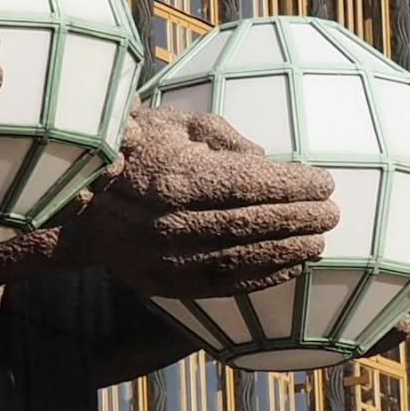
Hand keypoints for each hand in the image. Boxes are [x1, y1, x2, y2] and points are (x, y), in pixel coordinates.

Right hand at [70, 107, 337, 298]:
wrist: (76, 201)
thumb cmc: (136, 149)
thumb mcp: (176, 125)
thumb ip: (225, 139)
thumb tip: (266, 161)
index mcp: (173, 177)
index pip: (249, 184)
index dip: (292, 185)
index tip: (324, 180)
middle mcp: (168, 223)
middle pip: (250, 223)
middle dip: (298, 218)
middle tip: (333, 212)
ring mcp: (163, 259)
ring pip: (241, 259)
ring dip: (287, 252)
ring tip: (320, 242)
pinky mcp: (162, 284)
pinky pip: (222, 285)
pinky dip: (262, 278)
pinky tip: (291, 267)